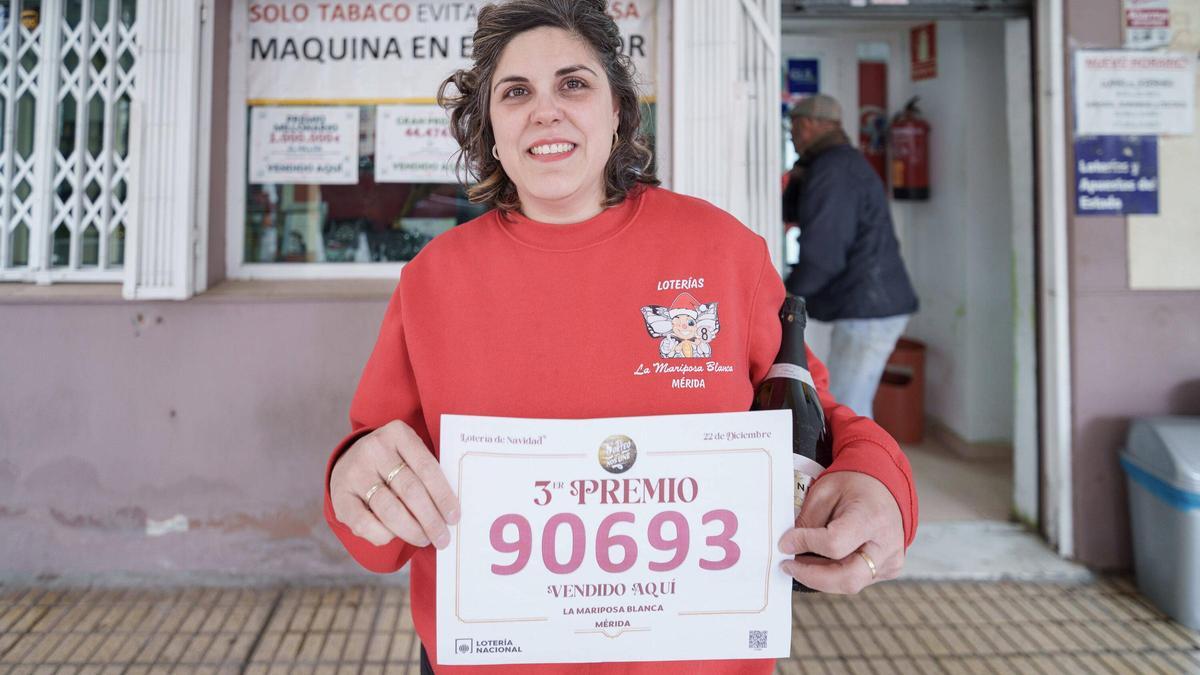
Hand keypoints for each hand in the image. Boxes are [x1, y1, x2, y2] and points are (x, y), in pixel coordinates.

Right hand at [329, 420, 459, 548]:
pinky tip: (396, 537)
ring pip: (390, 510)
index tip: (455, 517)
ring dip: (412, 530)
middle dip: (430, 520)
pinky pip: (365, 523)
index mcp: (398, 434)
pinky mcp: (340, 496)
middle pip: (410, 491)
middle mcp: (374, 449)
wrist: (350, 461)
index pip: (427, 468)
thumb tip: (449, 512)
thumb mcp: (409, 454)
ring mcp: (355, 472)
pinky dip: (385, 535)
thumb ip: (427, 474)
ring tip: (424, 539)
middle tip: (443, 538)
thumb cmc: (392, 462)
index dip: (443, 496)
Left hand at [777, 471, 903, 592]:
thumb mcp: (825, 491)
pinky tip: (821, 561)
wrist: (884, 488)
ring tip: (801, 561)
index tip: (785, 543)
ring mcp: (890, 560)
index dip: (805, 545)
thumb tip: (788, 547)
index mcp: (871, 517)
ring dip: (819, 577)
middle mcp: (886, 544)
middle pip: (847, 578)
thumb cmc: (856, 486)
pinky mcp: (888, 570)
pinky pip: (856, 581)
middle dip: (811, 576)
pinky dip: (833, 575)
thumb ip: (808, 520)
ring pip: (849, 584)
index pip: (835, 543)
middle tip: (788, 565)